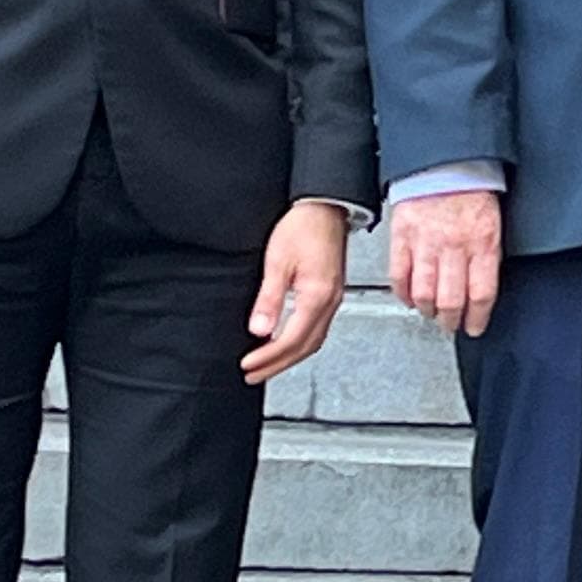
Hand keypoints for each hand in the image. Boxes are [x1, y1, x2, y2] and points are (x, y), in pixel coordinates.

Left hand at [246, 201, 350, 380]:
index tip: (248, 365)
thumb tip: (260, 329)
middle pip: (305, 347)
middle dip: (278, 365)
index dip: (269, 357)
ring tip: (267, 365)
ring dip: (289, 357)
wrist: (324, 207)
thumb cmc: (304, 226)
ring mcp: (333, 299)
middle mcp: (329, 302)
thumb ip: (270, 298)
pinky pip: (316, 328)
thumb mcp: (278, 261)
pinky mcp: (330, 293)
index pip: (292, 339)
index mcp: (318, 296)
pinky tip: (286, 341)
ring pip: (313, 340)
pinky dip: (299, 342)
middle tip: (254, 375)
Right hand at [395, 187, 503, 337]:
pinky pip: (399, 275)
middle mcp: (455, 246)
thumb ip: (488, 254)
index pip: (482, 293)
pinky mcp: (402, 236)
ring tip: (431, 313)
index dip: (478, 318)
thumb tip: (482, 287)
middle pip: (452, 300)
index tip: (475, 327)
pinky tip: (408, 298)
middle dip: (452, 321)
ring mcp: (426, 243)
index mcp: (483, 242)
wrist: (445, 158)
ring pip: (424, 294)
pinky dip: (403, 293)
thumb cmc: (472, 187)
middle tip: (452, 325)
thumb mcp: (494, 221)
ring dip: (428, 311)